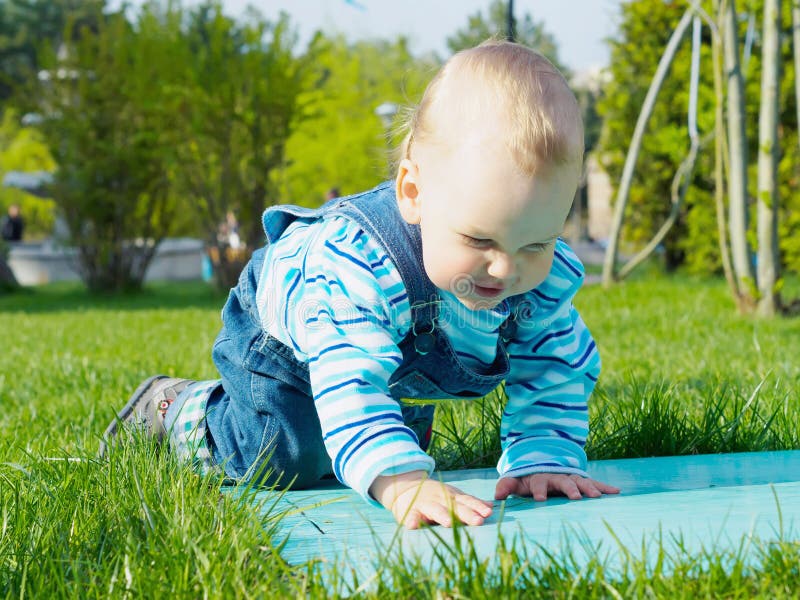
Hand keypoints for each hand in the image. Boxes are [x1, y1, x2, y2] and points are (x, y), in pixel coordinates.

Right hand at [370, 470, 492, 528]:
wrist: (405, 487)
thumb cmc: (434, 496)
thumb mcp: (452, 495)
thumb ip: (469, 502)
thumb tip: (491, 506)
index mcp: (452, 497)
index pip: (467, 501)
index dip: (477, 507)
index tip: (489, 513)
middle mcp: (440, 499)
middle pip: (455, 507)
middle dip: (466, 514)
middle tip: (478, 521)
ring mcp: (425, 504)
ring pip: (434, 510)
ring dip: (441, 515)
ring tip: (448, 523)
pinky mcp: (410, 511)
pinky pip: (411, 516)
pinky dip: (412, 520)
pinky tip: (413, 525)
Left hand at [494, 472, 619, 501]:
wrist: (541, 461)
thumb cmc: (527, 478)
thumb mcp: (515, 481)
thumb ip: (506, 486)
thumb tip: (496, 497)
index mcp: (539, 477)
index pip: (539, 483)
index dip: (539, 490)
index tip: (540, 499)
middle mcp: (557, 476)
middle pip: (563, 481)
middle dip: (569, 488)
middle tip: (575, 497)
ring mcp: (570, 477)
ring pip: (580, 481)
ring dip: (588, 488)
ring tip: (596, 497)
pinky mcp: (580, 480)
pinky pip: (593, 483)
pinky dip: (604, 486)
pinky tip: (616, 492)